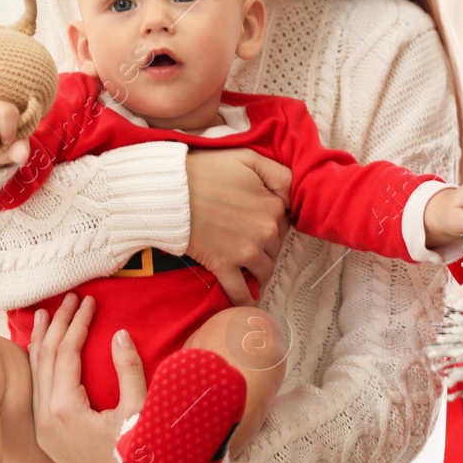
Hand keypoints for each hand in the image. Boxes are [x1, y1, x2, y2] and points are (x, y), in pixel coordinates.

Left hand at [28, 292, 146, 462]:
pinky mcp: (47, 435)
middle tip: (70, 299)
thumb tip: (119, 336)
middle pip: (46, 358)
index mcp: (64, 410)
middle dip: (58, 324)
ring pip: (36, 373)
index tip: (90, 302)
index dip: (78, 324)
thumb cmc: (137, 459)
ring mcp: (43, 428)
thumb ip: (128, 370)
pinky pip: (38, 390)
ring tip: (44, 315)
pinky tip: (42, 352)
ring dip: (42, 341)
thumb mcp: (138, 411)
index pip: (67, 354)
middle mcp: (46, 417)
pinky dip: (40, 364)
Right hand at [185, 148, 292, 304]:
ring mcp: (246, 252)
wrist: (171, 190)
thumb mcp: (250, 159)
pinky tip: (248, 304)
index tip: (257, 221)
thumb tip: (291, 199)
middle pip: (275, 248)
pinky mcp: (224, 267)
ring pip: (264, 271)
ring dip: (258, 271)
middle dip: (265, 247)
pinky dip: (246, 300)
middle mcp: (266, 232)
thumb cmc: (207, 171)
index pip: (284, 223)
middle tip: (246, 240)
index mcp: (274, 206)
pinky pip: (241, 291)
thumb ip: (280, 175)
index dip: (272, 222)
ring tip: (247, 268)